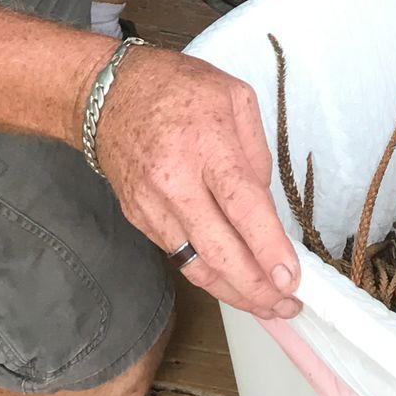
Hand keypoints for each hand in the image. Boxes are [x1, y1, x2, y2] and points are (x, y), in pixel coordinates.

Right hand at [90, 45, 300, 320]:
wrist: (104, 94)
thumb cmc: (176, 87)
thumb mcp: (233, 95)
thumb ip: (256, 151)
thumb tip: (265, 206)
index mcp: (206, 144)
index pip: (241, 206)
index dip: (267, 247)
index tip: (291, 278)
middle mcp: (174, 181)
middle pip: (218, 251)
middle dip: (256, 288)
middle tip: (289, 307)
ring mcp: (152, 206)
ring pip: (196, 266)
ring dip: (234, 293)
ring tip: (269, 307)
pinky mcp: (139, 219)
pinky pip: (179, 257)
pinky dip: (209, 276)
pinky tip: (234, 283)